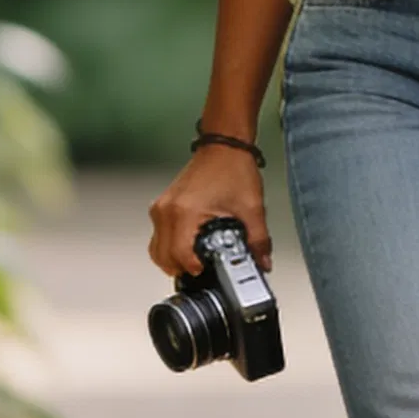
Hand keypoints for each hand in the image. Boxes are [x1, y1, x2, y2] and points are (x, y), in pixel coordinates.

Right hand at [148, 144, 272, 278]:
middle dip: (181, 269)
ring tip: (194, 262)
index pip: (178, 254)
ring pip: (156, 247)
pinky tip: (187, 247)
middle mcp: (168, 209)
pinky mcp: (164, 204)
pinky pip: (158, 235)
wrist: (224, 145)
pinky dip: (169, 246)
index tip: (205, 272)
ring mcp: (163, 206)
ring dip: (172, 260)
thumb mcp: (251, 208)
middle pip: (162, 255)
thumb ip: (258, 240)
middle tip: (202, 272)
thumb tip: (262, 262)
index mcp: (185, 211)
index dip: (192, 268)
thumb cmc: (232, 167)